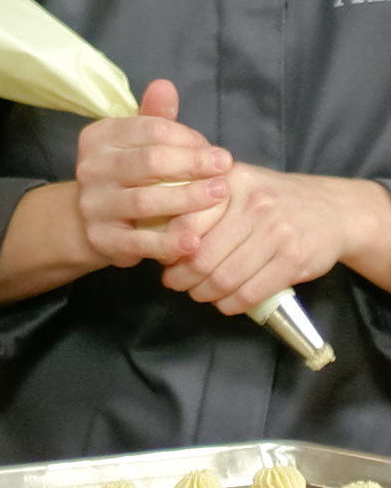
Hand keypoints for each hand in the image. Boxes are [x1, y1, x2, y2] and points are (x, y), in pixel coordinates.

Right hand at [75, 79, 232, 267]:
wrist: (91, 222)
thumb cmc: (126, 176)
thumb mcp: (136, 142)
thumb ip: (153, 117)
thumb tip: (164, 86)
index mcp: (99, 138)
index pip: (150, 131)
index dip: (188, 139)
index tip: (214, 151)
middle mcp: (90, 170)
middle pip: (148, 162)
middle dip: (193, 164)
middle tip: (225, 169)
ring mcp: (93, 206)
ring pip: (145, 200)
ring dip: (187, 199)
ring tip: (220, 196)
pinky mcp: (102, 240)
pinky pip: (138, 242)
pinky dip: (167, 243)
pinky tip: (194, 242)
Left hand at [161, 163, 355, 314]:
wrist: (332, 210)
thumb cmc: (269, 201)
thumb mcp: (234, 186)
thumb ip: (198, 201)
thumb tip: (154, 235)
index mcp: (231, 182)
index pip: (185, 223)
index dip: (168, 250)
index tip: (165, 259)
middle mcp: (254, 204)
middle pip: (200, 258)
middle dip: (181, 279)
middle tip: (176, 282)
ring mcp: (277, 233)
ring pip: (223, 279)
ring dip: (203, 294)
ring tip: (198, 291)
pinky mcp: (293, 260)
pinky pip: (249, 294)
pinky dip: (229, 304)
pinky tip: (224, 301)